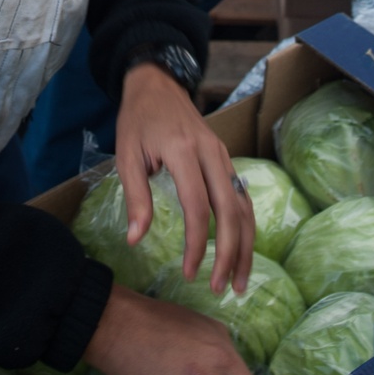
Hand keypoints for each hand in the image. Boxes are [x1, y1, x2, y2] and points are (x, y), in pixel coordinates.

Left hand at [116, 63, 254, 292]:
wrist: (158, 85)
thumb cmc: (138, 121)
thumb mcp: (127, 155)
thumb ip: (136, 198)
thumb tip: (136, 240)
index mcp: (184, 151)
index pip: (198, 206)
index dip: (197, 244)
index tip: (190, 273)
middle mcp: (211, 154)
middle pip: (231, 211)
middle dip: (229, 254)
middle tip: (221, 289)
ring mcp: (224, 156)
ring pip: (245, 206)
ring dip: (245, 246)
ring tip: (239, 281)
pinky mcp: (227, 160)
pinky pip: (243, 197)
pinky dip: (246, 227)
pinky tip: (241, 251)